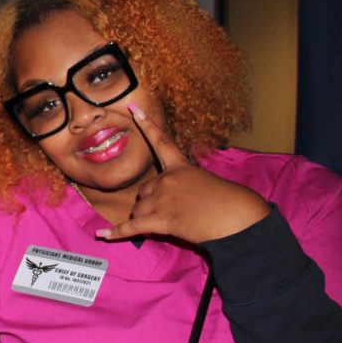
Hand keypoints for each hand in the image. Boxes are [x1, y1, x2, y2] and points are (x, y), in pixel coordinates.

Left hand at [95, 103, 270, 243]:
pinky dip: (117, 233)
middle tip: (173, 211)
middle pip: (144, 190)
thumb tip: (180, 201)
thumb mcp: (210, 184)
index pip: (161, 142)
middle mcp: (167, 179)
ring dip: (147, 219)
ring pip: (139, 210)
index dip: (146, 124)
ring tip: (172, 224)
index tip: (133, 108)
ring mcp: (161, 200)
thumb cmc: (234, 203)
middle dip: (151, 202)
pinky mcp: (160, 220)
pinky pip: (132, 227)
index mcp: (182, 167)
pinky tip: (103, 235)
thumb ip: (190, 186)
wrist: (238, 219)